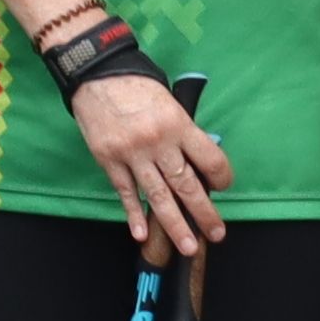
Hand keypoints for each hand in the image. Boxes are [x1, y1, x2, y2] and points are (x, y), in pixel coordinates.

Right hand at [72, 66, 229, 260]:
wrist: (95, 74)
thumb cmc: (136, 84)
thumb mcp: (169, 101)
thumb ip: (182, 131)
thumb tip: (196, 162)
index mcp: (178, 124)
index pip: (210, 159)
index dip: (222, 177)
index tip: (224, 186)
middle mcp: (158, 142)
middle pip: (187, 185)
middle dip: (204, 213)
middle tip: (216, 233)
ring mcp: (132, 154)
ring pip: (158, 196)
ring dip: (175, 224)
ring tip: (187, 246)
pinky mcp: (109, 160)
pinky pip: (125, 192)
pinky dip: (133, 215)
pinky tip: (142, 234)